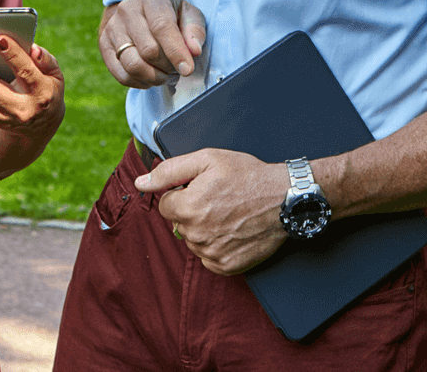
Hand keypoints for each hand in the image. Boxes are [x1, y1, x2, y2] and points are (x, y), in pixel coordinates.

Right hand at [100, 0, 206, 88]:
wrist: (141, 10)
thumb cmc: (170, 13)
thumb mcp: (188, 14)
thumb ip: (195, 30)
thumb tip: (194, 51)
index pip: (161, 26)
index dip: (175, 51)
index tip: (187, 70)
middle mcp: (127, 9)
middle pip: (148, 50)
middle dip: (168, 67)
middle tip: (178, 69)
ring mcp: (112, 27)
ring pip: (133, 65)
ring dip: (155, 78)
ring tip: (166, 74)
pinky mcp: (104, 44)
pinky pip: (122, 75)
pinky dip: (141, 83)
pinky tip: (152, 77)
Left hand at [134, 149, 288, 274]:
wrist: (285, 199)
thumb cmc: (248, 176)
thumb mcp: (206, 160)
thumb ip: (169, 171)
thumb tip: (141, 182)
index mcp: (188, 208)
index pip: (166, 205)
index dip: (182, 193)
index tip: (202, 188)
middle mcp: (197, 234)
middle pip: (179, 223)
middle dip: (191, 210)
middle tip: (218, 199)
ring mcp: (212, 253)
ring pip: (192, 240)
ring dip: (202, 229)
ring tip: (227, 214)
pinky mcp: (227, 266)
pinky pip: (207, 257)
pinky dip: (215, 246)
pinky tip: (231, 230)